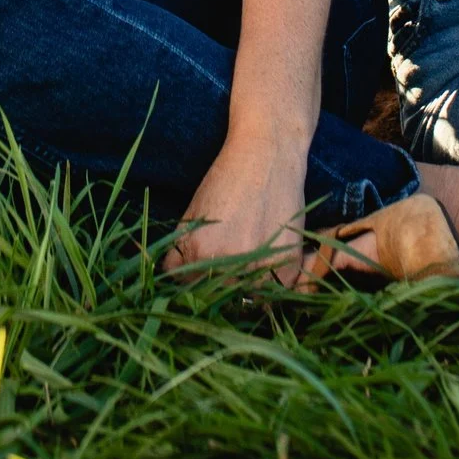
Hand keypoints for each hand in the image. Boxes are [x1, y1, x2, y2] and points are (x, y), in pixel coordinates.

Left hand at [164, 135, 311, 285]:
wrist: (267, 155)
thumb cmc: (226, 182)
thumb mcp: (193, 216)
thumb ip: (181, 253)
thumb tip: (173, 281)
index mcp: (198, 249)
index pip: (184, 288)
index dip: (190, 284)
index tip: (196, 282)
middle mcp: (227, 261)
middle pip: (214, 298)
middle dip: (215, 290)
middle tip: (225, 273)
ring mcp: (259, 266)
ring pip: (244, 302)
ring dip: (243, 292)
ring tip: (246, 267)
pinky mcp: (285, 267)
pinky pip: (272, 294)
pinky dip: (269, 286)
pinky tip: (265, 264)